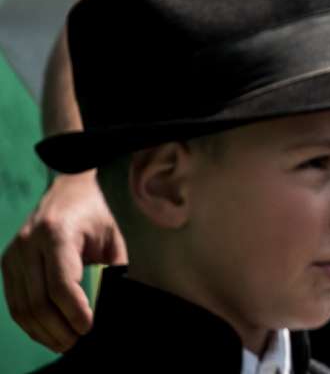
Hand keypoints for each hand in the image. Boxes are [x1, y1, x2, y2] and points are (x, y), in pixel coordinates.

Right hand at [2, 171, 125, 352]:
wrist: (69, 189)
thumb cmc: (96, 213)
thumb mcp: (113, 237)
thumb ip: (114, 270)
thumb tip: (116, 308)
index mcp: (56, 234)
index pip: (61, 285)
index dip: (74, 312)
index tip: (89, 328)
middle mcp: (29, 245)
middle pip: (38, 301)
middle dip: (58, 328)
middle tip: (77, 342)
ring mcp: (13, 254)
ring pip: (21, 307)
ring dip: (42, 331)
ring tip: (64, 343)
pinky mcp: (7, 263)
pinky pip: (14, 301)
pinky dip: (30, 322)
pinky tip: (47, 331)